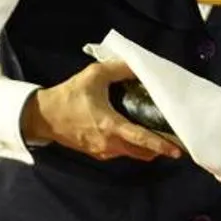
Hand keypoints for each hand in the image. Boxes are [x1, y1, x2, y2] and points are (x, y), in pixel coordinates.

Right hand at [22, 58, 181, 162]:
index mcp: (110, 126)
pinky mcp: (97, 153)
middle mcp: (109, 143)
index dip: (160, 145)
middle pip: (141, 152)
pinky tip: (135, 135)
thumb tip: (138, 66)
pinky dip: (131, 147)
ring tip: (158, 137)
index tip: (177, 151)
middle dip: (158, 149)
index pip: (141, 139)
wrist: (43, 116)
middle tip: (173, 141)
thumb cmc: (69, 96)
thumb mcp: (93, 75)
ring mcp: (103, 151)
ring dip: (145, 149)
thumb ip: (118, 69)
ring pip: (131, 154)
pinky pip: (120, 153)